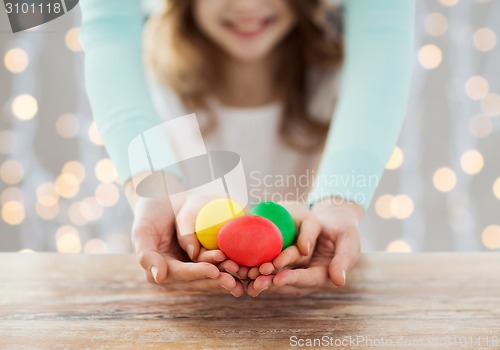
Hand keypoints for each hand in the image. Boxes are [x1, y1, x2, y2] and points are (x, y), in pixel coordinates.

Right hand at [125, 177, 244, 296]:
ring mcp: (194, 264)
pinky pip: (221, 260)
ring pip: (214, 272)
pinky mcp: (207, 255)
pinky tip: (246, 263)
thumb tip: (158, 278)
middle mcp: (180, 271)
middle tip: (235, 277)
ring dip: (229, 273)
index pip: (182, 273)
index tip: (213, 271)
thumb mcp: (142, 231)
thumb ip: (146, 255)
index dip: (198, 273)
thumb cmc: (149, 213)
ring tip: (243, 271)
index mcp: (163, 270)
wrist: (164, 198)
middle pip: (201, 277)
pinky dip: (233, 262)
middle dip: (218, 278)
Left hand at [246, 198, 362, 296]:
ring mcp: (296, 270)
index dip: (293, 279)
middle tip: (255, 281)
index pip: (307, 279)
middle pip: (288, 282)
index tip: (278, 279)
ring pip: (276, 275)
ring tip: (245, 275)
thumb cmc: (345, 230)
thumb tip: (339, 281)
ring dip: (261, 277)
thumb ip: (344, 260)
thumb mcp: (349, 241)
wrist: (335, 221)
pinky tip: (244, 265)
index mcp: (325, 276)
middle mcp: (308, 277)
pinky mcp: (286, 262)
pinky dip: (258, 266)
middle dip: (271, 282)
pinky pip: (271, 265)